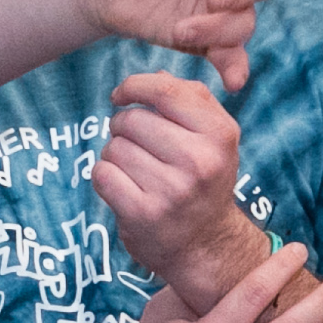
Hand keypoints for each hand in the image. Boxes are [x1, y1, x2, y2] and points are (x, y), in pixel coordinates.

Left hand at [90, 74, 268, 312]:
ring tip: (136, 170)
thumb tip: (156, 76)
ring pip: (114, 147)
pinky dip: (105, 177)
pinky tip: (123, 187)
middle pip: (132, 119)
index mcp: (220, 134)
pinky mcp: (142, 215)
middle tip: (137, 146)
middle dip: (124, 127)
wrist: (207, 246)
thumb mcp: (215, 138)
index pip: (164, 90)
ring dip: (115, 154)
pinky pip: (102, 174)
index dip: (133, 86)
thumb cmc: (205, 182)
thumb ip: (191, 100)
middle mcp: (199, 162)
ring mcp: (171, 191)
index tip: (121, 95)